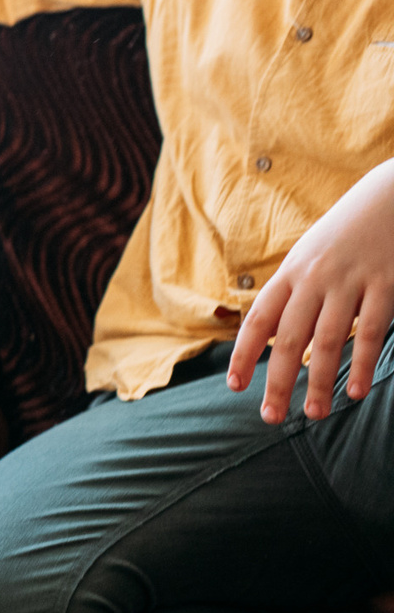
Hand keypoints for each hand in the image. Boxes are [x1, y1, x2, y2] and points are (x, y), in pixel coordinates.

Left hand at [228, 159, 393, 422]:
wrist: (390, 195)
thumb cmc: (347, 232)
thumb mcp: (312, 256)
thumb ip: (297, 293)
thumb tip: (278, 336)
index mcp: (291, 273)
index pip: (259, 320)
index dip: (245, 354)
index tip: (235, 386)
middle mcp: (315, 279)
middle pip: (289, 339)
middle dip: (277, 381)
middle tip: (270, 417)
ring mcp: (351, 282)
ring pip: (328, 341)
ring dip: (319, 382)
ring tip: (314, 415)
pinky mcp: (386, 285)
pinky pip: (369, 332)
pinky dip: (362, 364)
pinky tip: (355, 392)